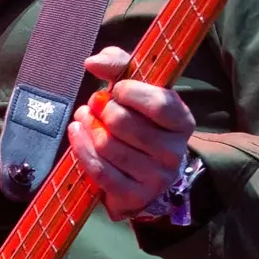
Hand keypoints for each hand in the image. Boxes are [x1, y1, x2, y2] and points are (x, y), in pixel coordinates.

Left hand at [67, 47, 195, 222]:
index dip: (131, 92)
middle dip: (101, 110)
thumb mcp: (134, 88)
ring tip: (83, 118)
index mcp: (182, 122)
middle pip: (125, 124)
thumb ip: (118, 64)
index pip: (159, 104)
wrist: (140, 171)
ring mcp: (156, 178)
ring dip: (88, 128)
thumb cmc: (137, 120)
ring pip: (108, 147)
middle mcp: (174, 152)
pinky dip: (81, 149)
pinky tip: (76, 134)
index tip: (116, 88)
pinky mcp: (134, 196)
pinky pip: (99, 170)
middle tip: (93, 104)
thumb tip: (93, 62)